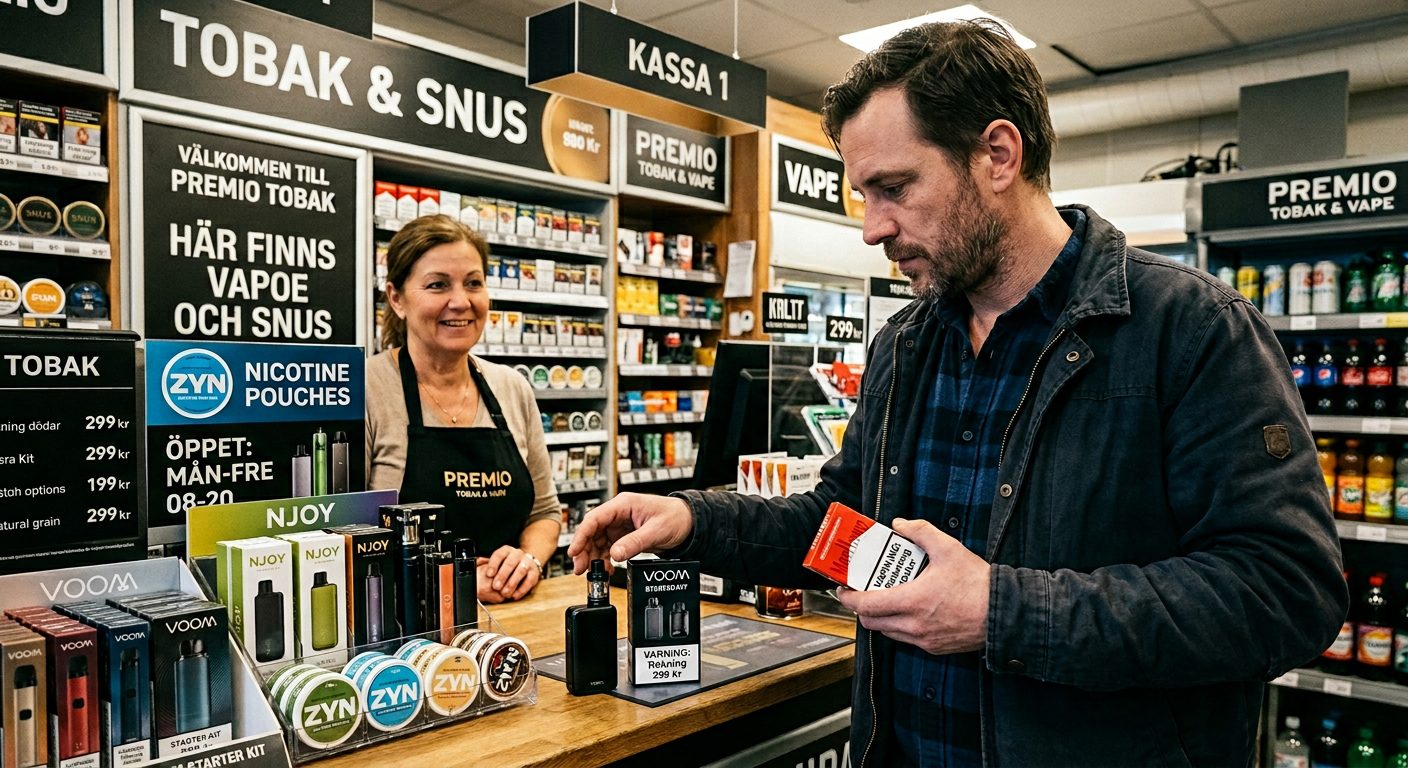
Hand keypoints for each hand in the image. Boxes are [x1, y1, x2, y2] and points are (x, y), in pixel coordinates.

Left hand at [478, 546, 540, 601]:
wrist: (528, 562)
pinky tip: (514, 595)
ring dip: (512, 583)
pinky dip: (522, 589)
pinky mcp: (534, 573)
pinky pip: (529, 581)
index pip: (499, 555)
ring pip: (521, 571)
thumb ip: (485, 564)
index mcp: (507, 550)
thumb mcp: (498, 561)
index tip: (488, 574)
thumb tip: (474, 565)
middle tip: (495, 586)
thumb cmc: (508, 565)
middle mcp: (518, 554)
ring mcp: (527, 563)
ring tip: (505, 593)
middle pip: (510, 563)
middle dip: (502, 575)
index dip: (493, 564)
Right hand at [567, 492, 692, 573]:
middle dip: (584, 550)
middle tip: (580, 568)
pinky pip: (608, 548)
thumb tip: (615, 554)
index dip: (581, 535)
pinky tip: (607, 570)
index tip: (574, 551)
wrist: (688, 523)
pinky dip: (605, 559)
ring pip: (598, 541)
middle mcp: (618, 514)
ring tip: (594, 572)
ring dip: (593, 557)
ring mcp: (619, 525)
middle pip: (592, 531)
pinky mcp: (623, 535)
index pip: (594, 518)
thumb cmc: (675, 517)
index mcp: (623, 504)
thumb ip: (634, 542)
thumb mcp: (656, 531)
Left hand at [835, 518, 990, 654]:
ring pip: (888, 631)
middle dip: (862, 607)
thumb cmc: (978, 584)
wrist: (1005, 613)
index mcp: (912, 601)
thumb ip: (920, 531)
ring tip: (887, 597)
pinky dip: (900, 625)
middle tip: (863, 591)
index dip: (848, 598)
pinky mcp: (935, 647)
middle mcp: (914, 625)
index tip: (843, 588)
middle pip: (871, 622)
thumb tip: (900, 524)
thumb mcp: (948, 548)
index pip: (866, 606)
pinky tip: (910, 609)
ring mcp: (924, 640)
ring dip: (881, 617)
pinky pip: (906, 638)